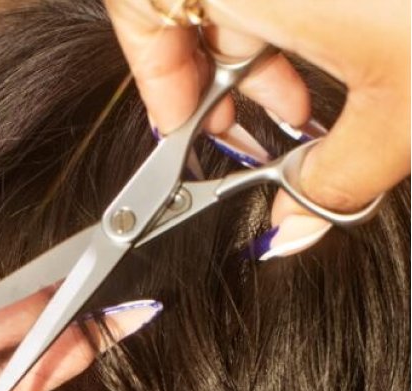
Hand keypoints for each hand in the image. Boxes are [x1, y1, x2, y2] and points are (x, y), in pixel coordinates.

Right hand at [105, 0, 409, 255]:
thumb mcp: (404, 103)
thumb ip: (332, 180)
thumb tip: (289, 232)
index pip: (141, 21)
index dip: (161, 90)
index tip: (188, 141)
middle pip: (189, 9)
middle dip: (220, 85)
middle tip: (255, 136)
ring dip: (263, 57)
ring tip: (303, 111)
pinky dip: (294, 19)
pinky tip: (332, 57)